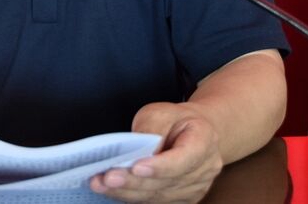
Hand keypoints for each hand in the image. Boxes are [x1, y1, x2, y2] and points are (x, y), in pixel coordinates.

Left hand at [90, 102, 221, 202]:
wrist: (194, 131)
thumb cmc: (175, 120)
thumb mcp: (161, 112)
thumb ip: (150, 130)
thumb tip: (136, 154)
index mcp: (205, 140)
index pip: (183, 159)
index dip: (160, 166)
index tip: (136, 166)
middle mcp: (205, 169)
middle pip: (166, 182)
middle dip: (134, 181)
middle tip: (107, 177)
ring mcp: (196, 188)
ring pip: (158, 195)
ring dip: (128, 191)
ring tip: (101, 184)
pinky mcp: (182, 199)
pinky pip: (155, 201)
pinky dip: (132, 196)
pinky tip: (112, 190)